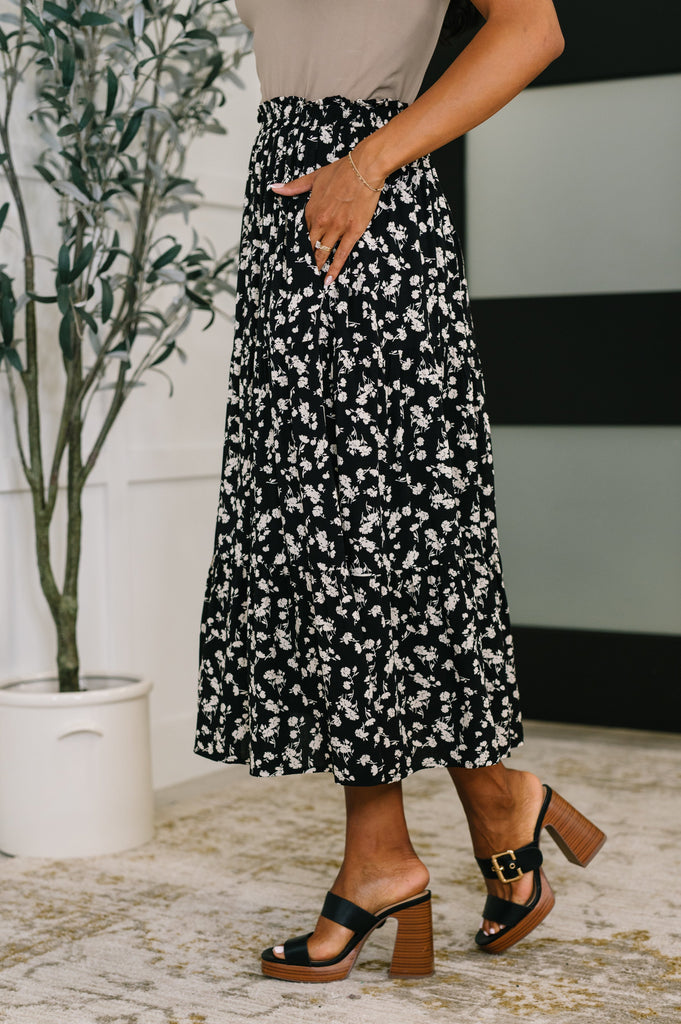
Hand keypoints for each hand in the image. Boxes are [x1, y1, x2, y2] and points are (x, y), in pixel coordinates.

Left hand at [269, 147, 383, 286]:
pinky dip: (334, 269)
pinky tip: (328, 279)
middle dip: (306, 259)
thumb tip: (275, 188)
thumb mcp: (314, 177)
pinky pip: (341, 255)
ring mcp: (337, 228)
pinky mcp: (352, 232)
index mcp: (311, 210)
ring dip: (317, 266)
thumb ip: (295, 186)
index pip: (303, 231)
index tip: (300, 252)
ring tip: (313, 277)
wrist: (364, 168)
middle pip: (310, 246)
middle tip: (303, 271)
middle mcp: (322, 222)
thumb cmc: (341, 170)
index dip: (303, 242)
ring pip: (323, 253)